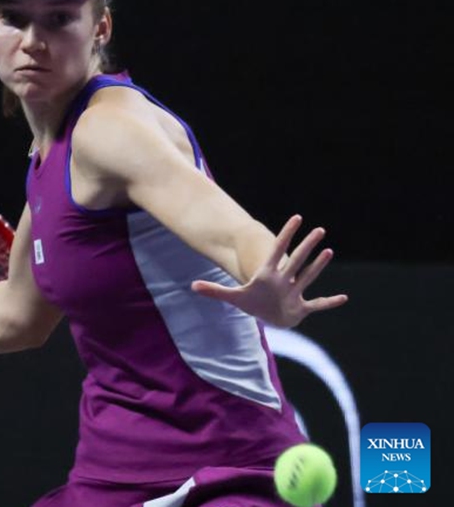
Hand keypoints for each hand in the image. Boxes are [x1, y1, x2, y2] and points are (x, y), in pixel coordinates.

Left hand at [191, 215, 347, 327]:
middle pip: (296, 260)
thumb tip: (192, 285)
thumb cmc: (253, 304)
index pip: (276, 250)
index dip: (286, 234)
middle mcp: (283, 281)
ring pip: (307, 276)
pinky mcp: (300, 308)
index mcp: (267, 275)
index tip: (297, 217)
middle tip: (320, 229)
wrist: (268, 317)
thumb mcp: (233, 298)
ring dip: (318, 266)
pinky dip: (329, 303)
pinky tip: (343, 298)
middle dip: (307, 246)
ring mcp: (293, 293)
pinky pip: (317, 305)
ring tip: (329, 250)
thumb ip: (214, 290)